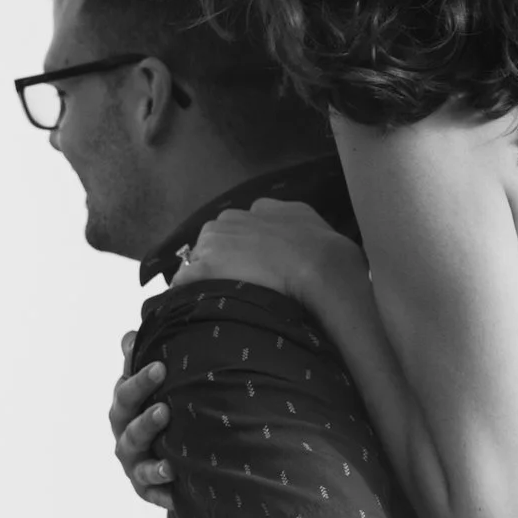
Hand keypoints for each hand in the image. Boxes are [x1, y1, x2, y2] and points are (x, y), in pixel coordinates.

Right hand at [108, 331, 171, 504]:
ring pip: (137, 460)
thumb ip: (141, 362)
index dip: (138, 378)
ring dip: (152, 462)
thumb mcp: (155, 388)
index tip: (160, 367)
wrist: (171, 458)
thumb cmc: (162, 411)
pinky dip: (161, 492)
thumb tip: (129, 335)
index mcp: (126, 405)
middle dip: (145, 419)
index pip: (126, 388)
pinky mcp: (145, 488)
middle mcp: (125, 432)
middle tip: (165, 409)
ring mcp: (133, 462)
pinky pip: (151, 492)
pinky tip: (175, 490)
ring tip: (169, 461)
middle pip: (127, 422)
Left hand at [172, 194, 363, 311]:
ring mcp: (218, 239)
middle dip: (225, 259)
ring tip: (222, 299)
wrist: (323, 272)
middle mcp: (238, 217)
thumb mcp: (327, 236)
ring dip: (207, 275)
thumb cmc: (333, 260)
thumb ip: (308, 234)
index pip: (247, 222)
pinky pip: (185, 279)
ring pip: (199, 257)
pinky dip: (189, 292)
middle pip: (218, 237)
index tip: (258, 265)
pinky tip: (202, 307)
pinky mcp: (205, 264)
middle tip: (240, 286)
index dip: (249, 246)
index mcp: (268, 209)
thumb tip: (316, 249)